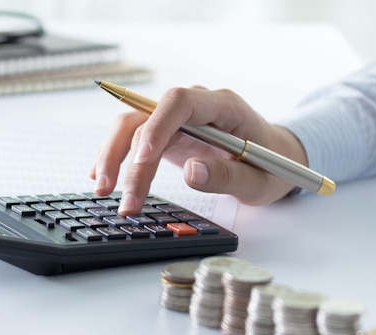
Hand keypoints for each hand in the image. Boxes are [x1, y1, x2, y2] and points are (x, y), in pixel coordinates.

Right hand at [89, 86, 307, 214]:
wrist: (274, 158)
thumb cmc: (271, 167)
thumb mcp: (260, 181)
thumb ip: (227, 176)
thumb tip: (191, 172)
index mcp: (223, 107)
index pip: (179, 102)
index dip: (156, 127)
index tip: (142, 159)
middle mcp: (195, 106)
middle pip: (145, 116)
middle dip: (123, 153)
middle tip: (112, 191)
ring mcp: (179, 119)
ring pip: (132, 126)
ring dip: (113, 156)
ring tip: (102, 190)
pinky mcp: (168, 134)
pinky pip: (135, 138)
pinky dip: (116, 156)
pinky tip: (101, 175)